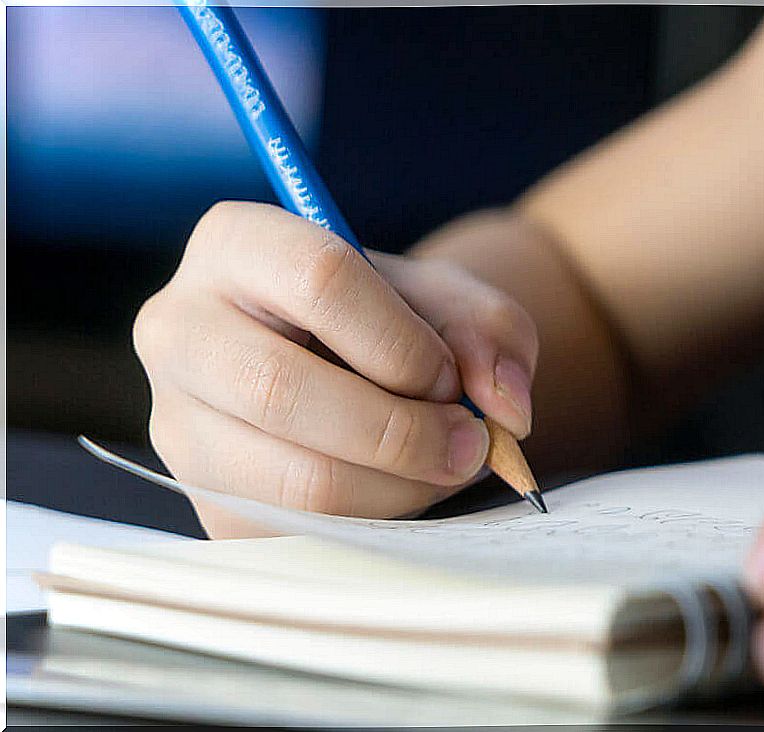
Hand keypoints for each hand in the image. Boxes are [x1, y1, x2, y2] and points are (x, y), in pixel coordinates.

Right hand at [134, 202, 537, 531]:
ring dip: (397, 486)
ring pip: (293, 479)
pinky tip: (400, 489)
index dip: (402, 340)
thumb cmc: (391, 320)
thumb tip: (506, 409)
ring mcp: (177, 423)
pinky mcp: (206, 500)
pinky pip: (300, 532)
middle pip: (282, 389)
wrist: (345, 366)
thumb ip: (491, 333)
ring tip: (440, 464)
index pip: (318, 279)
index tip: (447, 377)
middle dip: (400, 431)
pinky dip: (375, 522)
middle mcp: (180, 329)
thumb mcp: (450, 300)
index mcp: (235, 244)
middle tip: (468, 442)